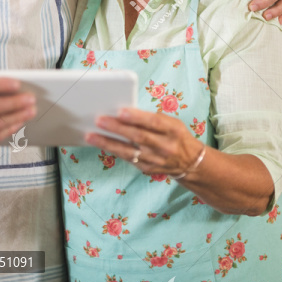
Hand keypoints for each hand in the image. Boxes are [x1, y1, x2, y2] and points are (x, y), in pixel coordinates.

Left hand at [86, 108, 203, 177]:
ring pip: (129, 151)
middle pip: (138, 137)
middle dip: (116, 128)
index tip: (121, 111)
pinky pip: (128, 159)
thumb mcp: (172, 123)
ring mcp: (155, 160)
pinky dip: (114, 151)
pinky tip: (101, 144)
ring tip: (91, 136)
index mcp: (173, 130)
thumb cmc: (176, 136)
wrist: (190, 162)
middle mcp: (165, 146)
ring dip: (108, 143)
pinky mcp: (147, 169)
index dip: (137, 117)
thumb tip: (126, 113)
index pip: (154, 123)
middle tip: (99, 120)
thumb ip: (153, 119)